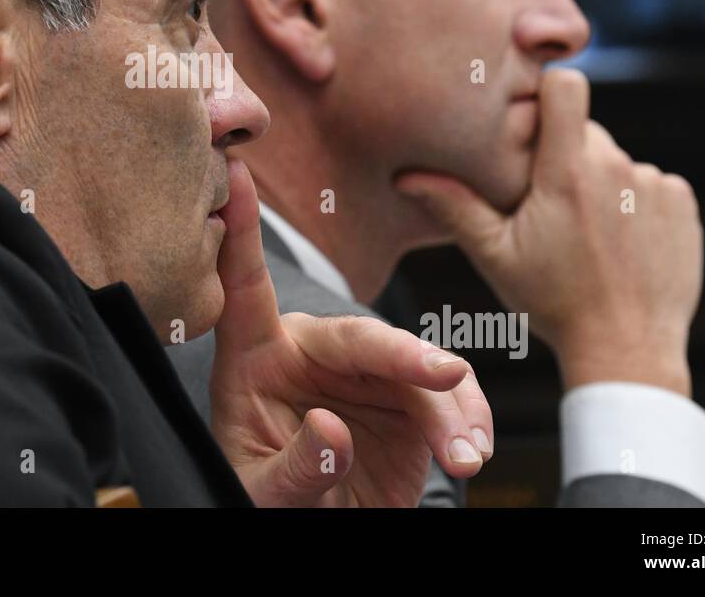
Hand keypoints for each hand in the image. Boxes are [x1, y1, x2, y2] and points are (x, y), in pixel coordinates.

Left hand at [209, 158, 492, 506]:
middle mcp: (312, 354)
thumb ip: (295, 466)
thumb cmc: (268, 499)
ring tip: (464, 457)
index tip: (232, 174)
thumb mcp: (261, 493)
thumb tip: (335, 429)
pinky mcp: (409, 399)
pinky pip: (449, 397)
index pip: (244, 289)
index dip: (237, 232)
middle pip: (360, 336)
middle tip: (442, 374)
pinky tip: (472, 453)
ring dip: (450, 411)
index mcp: (255, 359)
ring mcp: (365, 374)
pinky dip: (468, 423)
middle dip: (405, 353)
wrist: (322, 531)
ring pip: (419, 370)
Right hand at [395, 68, 702, 395]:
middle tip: (548, 206)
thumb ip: (454, 206)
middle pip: (585, 130)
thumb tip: (406, 177)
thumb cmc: (551, 303)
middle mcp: (618, 168)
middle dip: (564, 155)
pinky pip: (651, 185)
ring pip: (616, 161)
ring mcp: (655, 186)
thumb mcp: (494, 255)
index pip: (566, 86)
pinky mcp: (682, 205)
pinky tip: (619, 244)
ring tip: (586, 235)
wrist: (625, 350)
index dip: (547, 94)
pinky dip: (635, 204)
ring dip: (601, 184)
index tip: (534, 124)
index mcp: (568, 172)